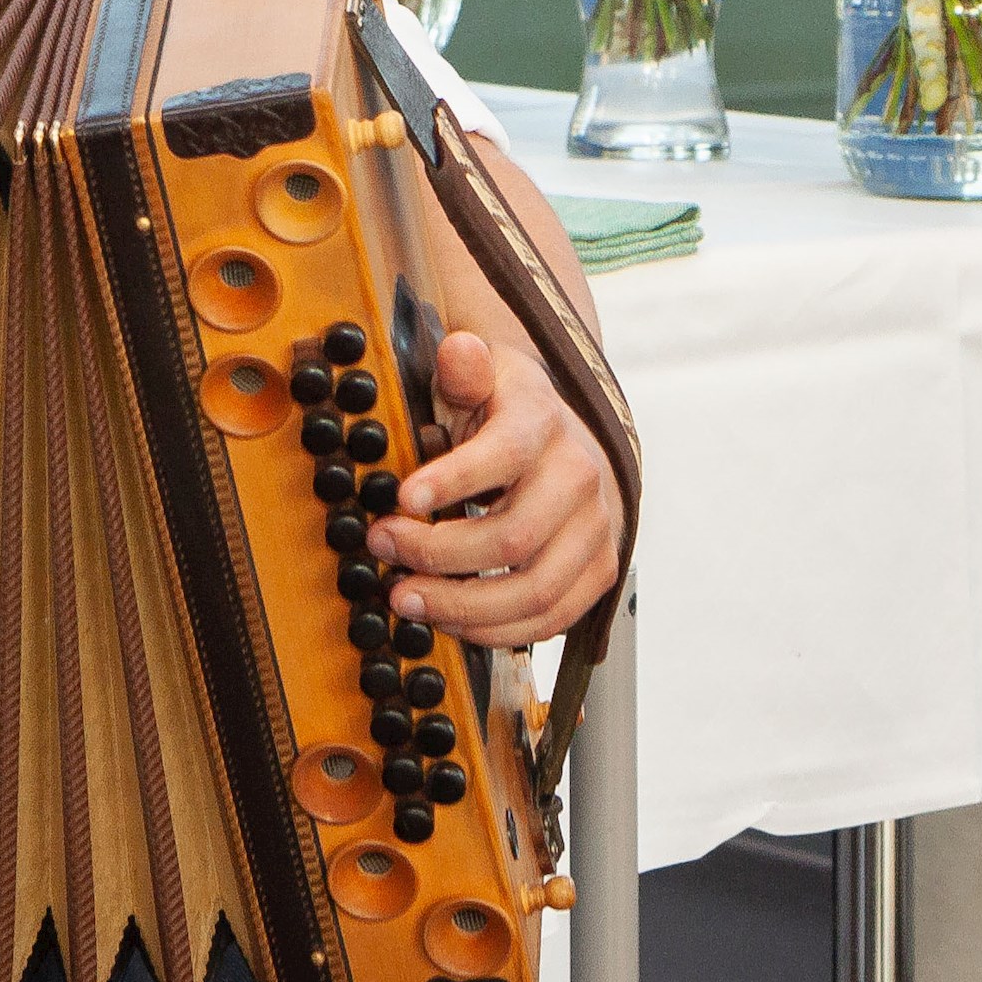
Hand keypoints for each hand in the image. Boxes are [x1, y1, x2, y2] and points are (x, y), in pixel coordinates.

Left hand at [362, 329, 621, 650]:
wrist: (566, 440)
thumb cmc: (506, 412)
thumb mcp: (480, 378)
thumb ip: (465, 369)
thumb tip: (460, 351)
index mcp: (544, 423)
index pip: (505, 452)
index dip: (453, 480)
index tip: (401, 499)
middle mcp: (580, 478)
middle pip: (513, 536)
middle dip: (437, 553)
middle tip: (383, 548)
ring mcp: (596, 530)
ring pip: (533, 591)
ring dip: (459, 606)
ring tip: (405, 598)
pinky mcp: (598, 571)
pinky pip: (550, 620)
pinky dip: (494, 630)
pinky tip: (449, 619)